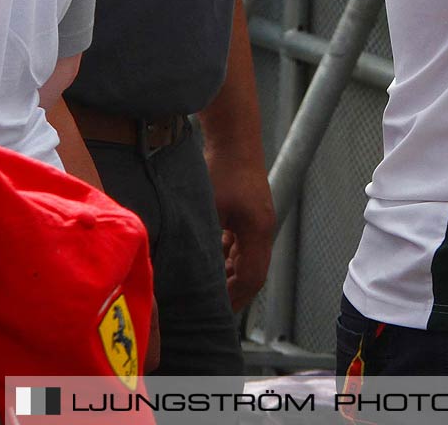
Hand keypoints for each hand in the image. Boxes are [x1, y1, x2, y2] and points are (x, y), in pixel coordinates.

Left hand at [205, 145, 275, 312]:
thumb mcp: (208, 209)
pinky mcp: (249, 212)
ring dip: (228, 273)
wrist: (234, 136)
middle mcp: (262, 228)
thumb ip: (203, 240)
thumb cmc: (223, 169)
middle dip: (232, 290)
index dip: (235, 298)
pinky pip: (241, 243)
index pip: (252, 278)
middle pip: (252, 271)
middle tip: (208, 305)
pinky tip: (207, 256)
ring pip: (246, 258)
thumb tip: (185, 268)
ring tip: (203, 284)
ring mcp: (257, 220)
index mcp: (258, 231)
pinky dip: (226, 255)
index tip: (216, 311)